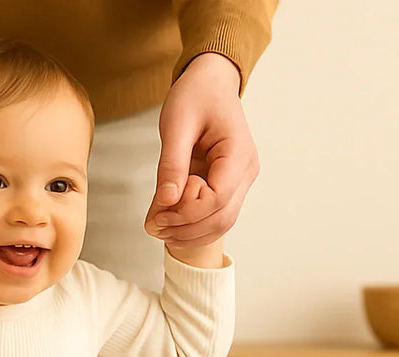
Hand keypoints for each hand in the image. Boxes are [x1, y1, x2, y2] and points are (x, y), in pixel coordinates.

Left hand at [144, 53, 258, 247]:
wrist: (210, 82)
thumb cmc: (196, 95)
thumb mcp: (176, 124)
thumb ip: (172, 163)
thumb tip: (167, 200)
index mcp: (238, 153)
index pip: (217, 199)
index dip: (187, 212)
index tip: (159, 213)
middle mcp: (246, 171)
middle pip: (221, 218)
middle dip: (185, 228)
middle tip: (153, 226)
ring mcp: (241, 180)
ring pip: (221, 223)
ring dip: (189, 233)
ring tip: (158, 227)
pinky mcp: (230, 185)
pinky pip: (216, 215)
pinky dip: (193, 225)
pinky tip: (170, 223)